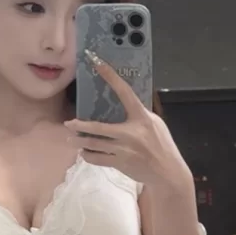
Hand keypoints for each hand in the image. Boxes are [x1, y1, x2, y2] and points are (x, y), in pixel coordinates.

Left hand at [65, 52, 191, 193]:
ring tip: (71, 140)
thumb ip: (140, 113)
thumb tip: (126, 101)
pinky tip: (85, 153)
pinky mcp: (120, 163)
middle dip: (80, 126)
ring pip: (94, 145)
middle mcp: (131, 133)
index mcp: (141, 117)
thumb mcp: (155, 123)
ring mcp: (124, 150)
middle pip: (98, 128)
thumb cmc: (162, 145)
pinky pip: (97, 159)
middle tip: (68, 123)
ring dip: (80, 142)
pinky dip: (88, 156)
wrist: (167, 172)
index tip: (97, 62)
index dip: (110, 76)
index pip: (124, 91)